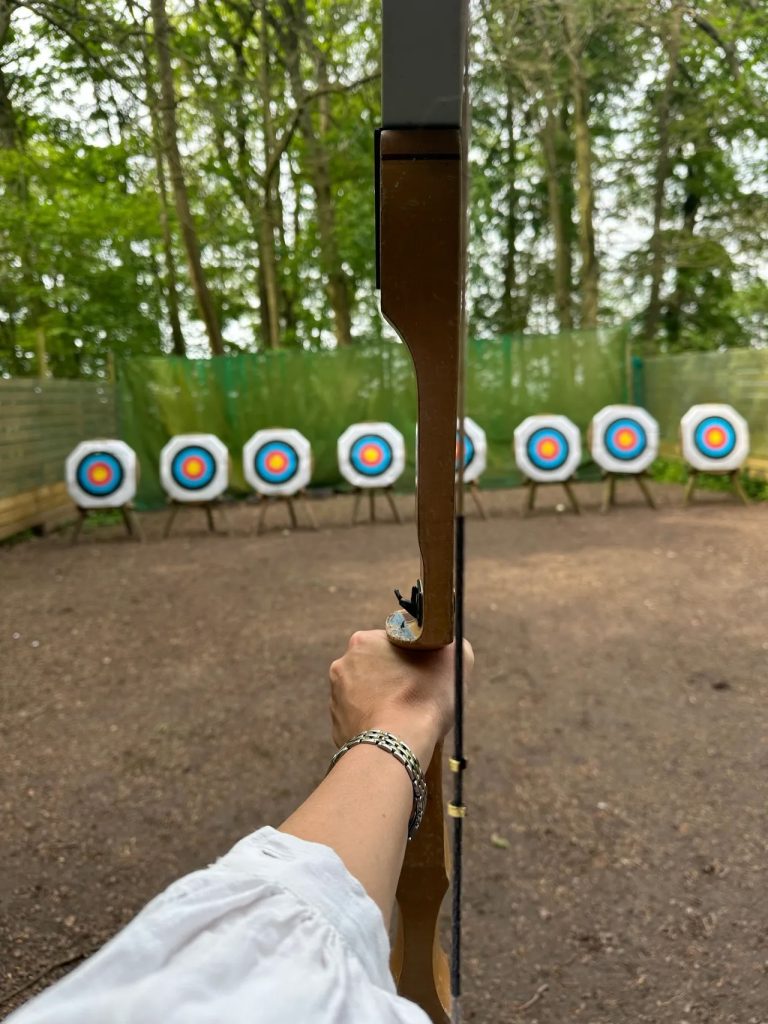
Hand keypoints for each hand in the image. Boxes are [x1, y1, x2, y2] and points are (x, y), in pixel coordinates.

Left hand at [329, 630, 473, 767]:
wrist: (397, 746)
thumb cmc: (425, 698)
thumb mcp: (454, 659)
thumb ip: (447, 643)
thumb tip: (444, 644)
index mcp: (363, 641)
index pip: (393, 641)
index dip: (413, 655)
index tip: (425, 671)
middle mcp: (342, 665)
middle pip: (377, 666)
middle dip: (394, 677)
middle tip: (417, 694)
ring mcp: (335, 697)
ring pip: (367, 693)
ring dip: (383, 700)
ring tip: (406, 716)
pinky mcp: (337, 726)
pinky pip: (361, 719)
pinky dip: (375, 723)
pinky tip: (393, 731)